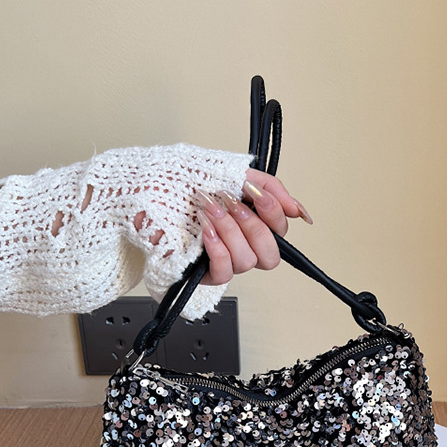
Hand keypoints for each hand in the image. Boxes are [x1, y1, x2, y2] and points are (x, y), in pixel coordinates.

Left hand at [197, 169, 311, 285]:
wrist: (149, 189)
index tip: (253, 192)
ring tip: (211, 210)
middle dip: (253, 225)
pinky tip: (207, 231)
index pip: (280, 231)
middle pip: (270, 255)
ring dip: (230, 232)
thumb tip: (297, 210)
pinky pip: (224, 272)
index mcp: (251, 223)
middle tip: (232, 203)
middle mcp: (241, 245)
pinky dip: (218, 249)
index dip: (273, 213)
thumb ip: (270, 188)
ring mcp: (224, 260)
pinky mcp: (205, 273)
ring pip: (247, 261)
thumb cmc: (186, 183)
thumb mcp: (233, 173)